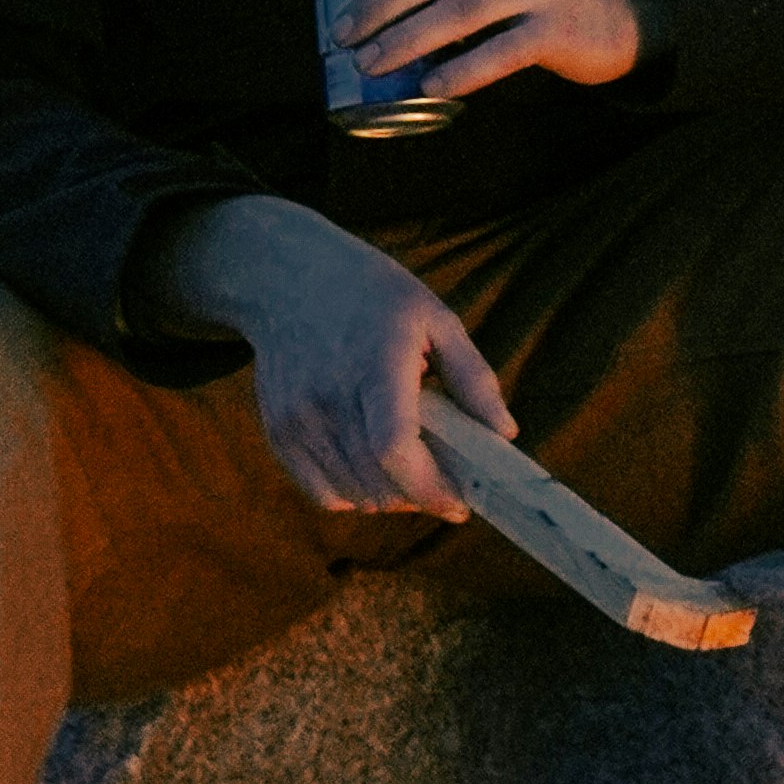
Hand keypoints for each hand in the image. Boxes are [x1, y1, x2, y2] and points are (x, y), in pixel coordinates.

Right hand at [141, 197, 516, 516]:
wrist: (286, 279)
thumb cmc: (372, 295)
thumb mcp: (435, 317)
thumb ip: (474, 377)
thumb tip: (505, 432)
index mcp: (375, 364)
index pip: (394, 448)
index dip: (429, 488)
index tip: (460, 504)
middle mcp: (328, 396)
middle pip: (376, 483)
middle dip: (420, 498)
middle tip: (448, 487)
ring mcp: (297, 418)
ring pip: (352, 496)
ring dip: (390, 500)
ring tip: (413, 475)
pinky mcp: (278, 431)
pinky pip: (320, 492)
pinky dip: (353, 496)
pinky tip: (374, 472)